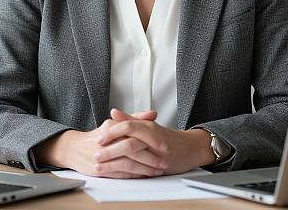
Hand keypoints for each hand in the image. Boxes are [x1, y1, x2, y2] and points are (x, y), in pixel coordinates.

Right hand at [36, 109, 165, 177]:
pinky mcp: (100, 169)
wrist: (74, 148)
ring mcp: (103, 156)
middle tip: (163, 161)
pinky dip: (133, 176)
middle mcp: (107, 141)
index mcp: (112, 127)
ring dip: (144, 169)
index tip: (164, 145)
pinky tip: (142, 176)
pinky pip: (119, 174)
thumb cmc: (99, 136)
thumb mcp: (115, 124)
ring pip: (127, 163)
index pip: (134, 132)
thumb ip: (135, 118)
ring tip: (156, 171)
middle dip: (150, 157)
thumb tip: (153, 113)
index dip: (150, 139)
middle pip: (132, 149)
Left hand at [95, 109, 214, 174]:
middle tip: (96, 154)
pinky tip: (118, 176)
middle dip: (110, 150)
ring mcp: (157, 152)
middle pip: (129, 142)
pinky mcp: (160, 166)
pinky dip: (128, 173)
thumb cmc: (167, 137)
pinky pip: (142, 170)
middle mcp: (153, 137)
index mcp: (148, 126)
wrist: (191, 148)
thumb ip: (130, 119)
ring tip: (101, 166)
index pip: (127, 126)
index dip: (112, 132)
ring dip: (115, 162)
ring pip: (134, 157)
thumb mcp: (148, 125)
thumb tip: (113, 112)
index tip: (98, 138)